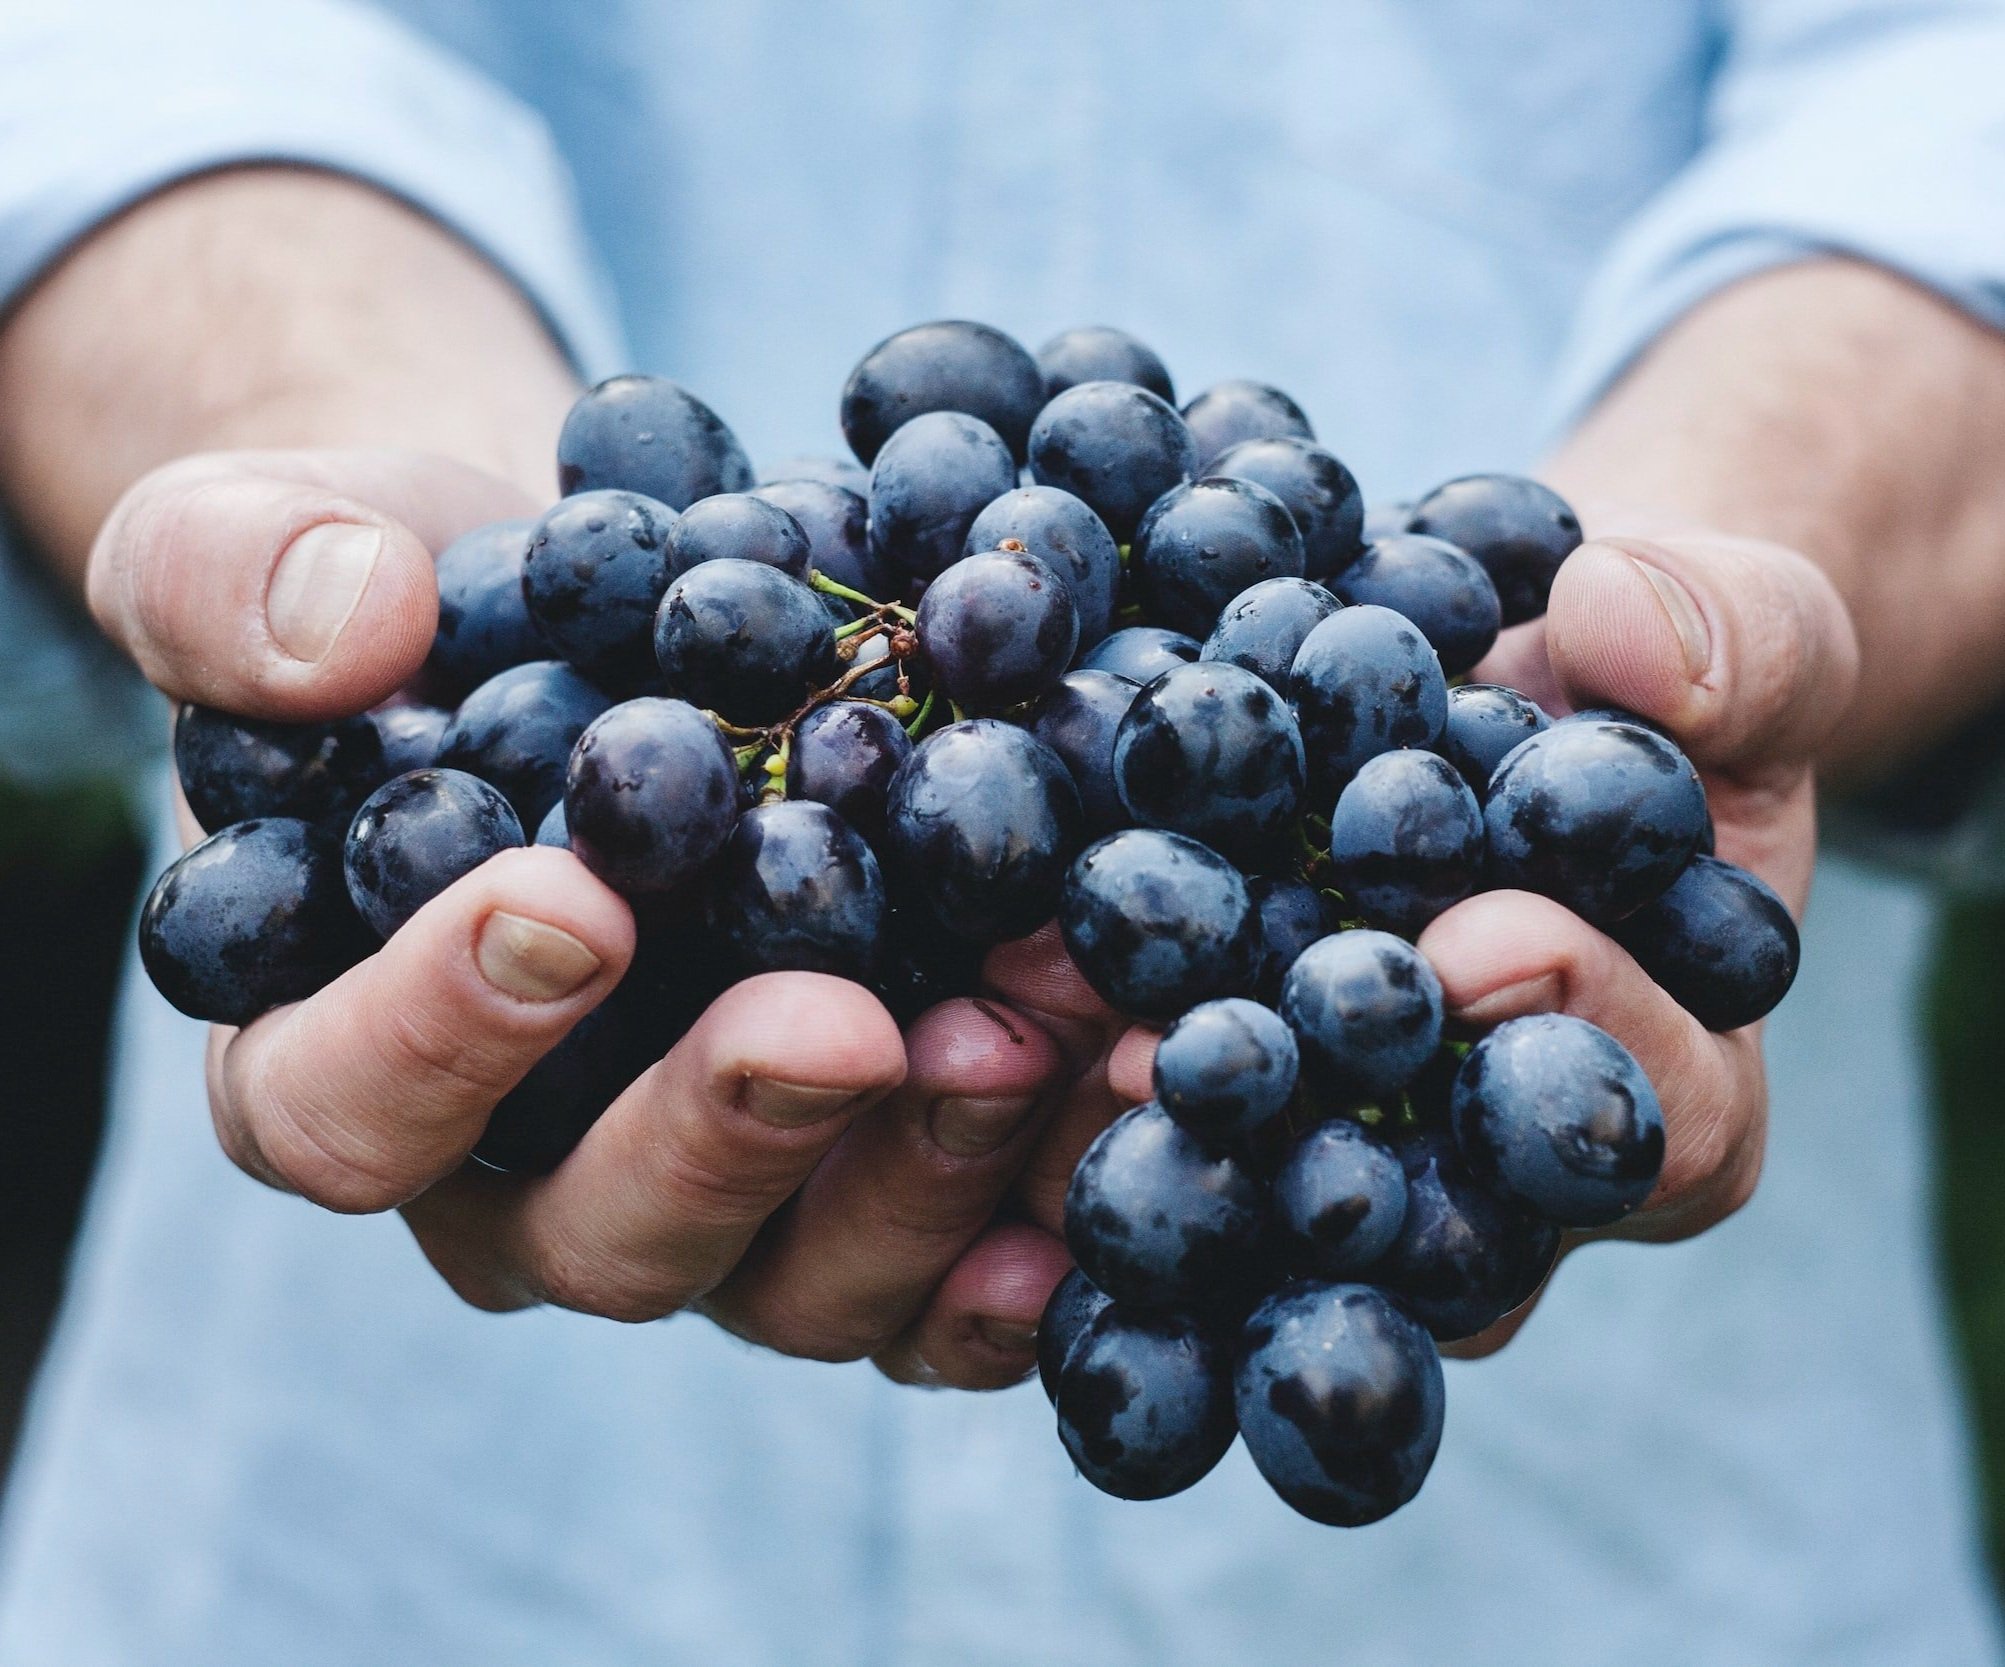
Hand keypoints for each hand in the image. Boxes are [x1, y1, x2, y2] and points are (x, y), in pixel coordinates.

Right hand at [95, 446, 1087, 1387]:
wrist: (607, 623)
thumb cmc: (416, 602)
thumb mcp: (270, 540)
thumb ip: (238, 578)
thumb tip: (344, 627)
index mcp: (343, 1059)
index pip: (343, 1109)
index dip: (436, 1036)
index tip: (569, 903)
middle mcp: (527, 1178)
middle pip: (603, 1234)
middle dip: (730, 1131)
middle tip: (846, 1023)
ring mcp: (719, 1204)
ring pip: (803, 1275)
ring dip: (929, 1171)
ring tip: (1042, 1031)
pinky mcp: (866, 1186)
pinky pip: (951, 1270)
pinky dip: (1044, 1216)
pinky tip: (1133, 1123)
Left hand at [1004, 518, 1859, 1357]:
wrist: (1522, 681)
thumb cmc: (1658, 679)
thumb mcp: (1743, 635)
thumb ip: (1735, 641)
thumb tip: (1624, 631)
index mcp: (1673, 1089)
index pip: (1657, 1122)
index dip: (1580, 1036)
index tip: (1477, 940)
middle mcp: (1498, 1170)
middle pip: (1426, 1219)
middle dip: (1308, 1129)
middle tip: (1183, 1053)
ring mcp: (1353, 1149)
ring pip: (1263, 1196)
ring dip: (1144, 1123)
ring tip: (1032, 1032)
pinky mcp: (1228, 1094)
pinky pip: (1154, 1118)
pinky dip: (1063, 1062)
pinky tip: (967, 999)